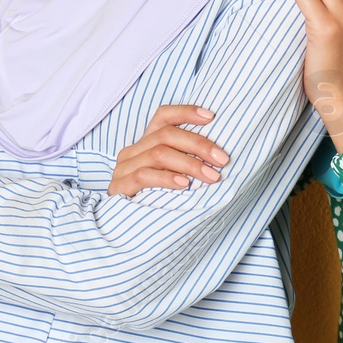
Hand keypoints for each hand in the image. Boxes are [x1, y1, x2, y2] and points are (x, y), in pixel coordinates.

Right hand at [108, 104, 230, 196]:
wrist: (122, 230)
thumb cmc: (155, 199)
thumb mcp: (172, 175)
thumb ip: (185, 160)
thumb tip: (219, 155)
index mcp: (146, 142)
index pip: (164, 116)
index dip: (186, 112)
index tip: (212, 117)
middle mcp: (133, 150)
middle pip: (166, 134)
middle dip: (199, 145)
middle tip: (222, 159)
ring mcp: (124, 168)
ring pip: (158, 153)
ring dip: (189, 164)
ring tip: (211, 176)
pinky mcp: (120, 187)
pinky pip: (144, 176)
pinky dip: (167, 178)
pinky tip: (185, 185)